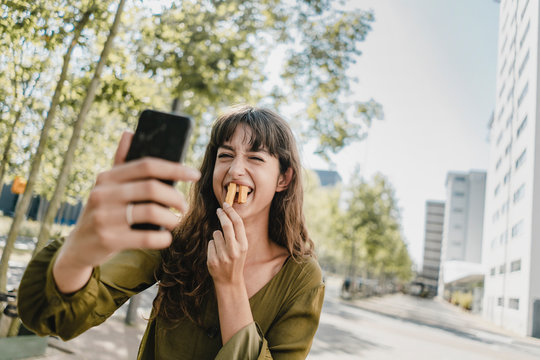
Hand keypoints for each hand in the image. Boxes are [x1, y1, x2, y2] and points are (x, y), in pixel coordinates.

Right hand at [53, 131, 199, 292]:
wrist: (78, 247)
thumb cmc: (103, 213)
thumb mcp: (107, 187)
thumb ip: (120, 163)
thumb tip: (130, 132)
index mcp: (107, 177)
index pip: (147, 165)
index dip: (175, 168)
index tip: (194, 174)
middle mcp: (103, 194)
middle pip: (152, 188)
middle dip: (175, 197)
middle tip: (183, 206)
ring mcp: (104, 217)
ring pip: (152, 212)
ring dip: (171, 219)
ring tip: (175, 221)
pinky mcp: (108, 240)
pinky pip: (146, 238)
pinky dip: (162, 238)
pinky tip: (165, 237)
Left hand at [207, 202, 247, 286]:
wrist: (229, 280)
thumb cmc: (235, 260)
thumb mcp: (241, 248)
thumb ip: (237, 234)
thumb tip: (229, 214)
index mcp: (243, 245)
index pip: (238, 223)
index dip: (231, 212)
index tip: (226, 205)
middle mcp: (234, 250)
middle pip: (226, 225)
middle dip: (222, 214)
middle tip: (219, 210)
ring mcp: (223, 256)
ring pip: (216, 234)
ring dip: (217, 236)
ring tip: (221, 247)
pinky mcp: (213, 260)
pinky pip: (210, 243)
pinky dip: (212, 246)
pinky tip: (216, 254)